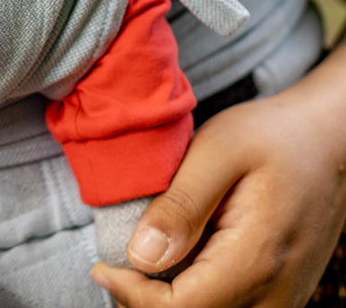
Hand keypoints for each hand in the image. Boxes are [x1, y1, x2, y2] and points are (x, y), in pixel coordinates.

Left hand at [90, 47, 345, 306]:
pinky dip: (197, 297)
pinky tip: (175, 265)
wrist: (327, 140)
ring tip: (139, 267)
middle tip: (114, 267)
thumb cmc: (273, 136)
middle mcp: (275, 292)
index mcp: (255, 258)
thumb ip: (181, 205)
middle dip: (146, 302)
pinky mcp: (283, 292)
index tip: (103, 266)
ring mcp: (283, 297)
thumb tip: (141, 256)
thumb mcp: (218, 150)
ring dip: (171, 302)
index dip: (133, 294)